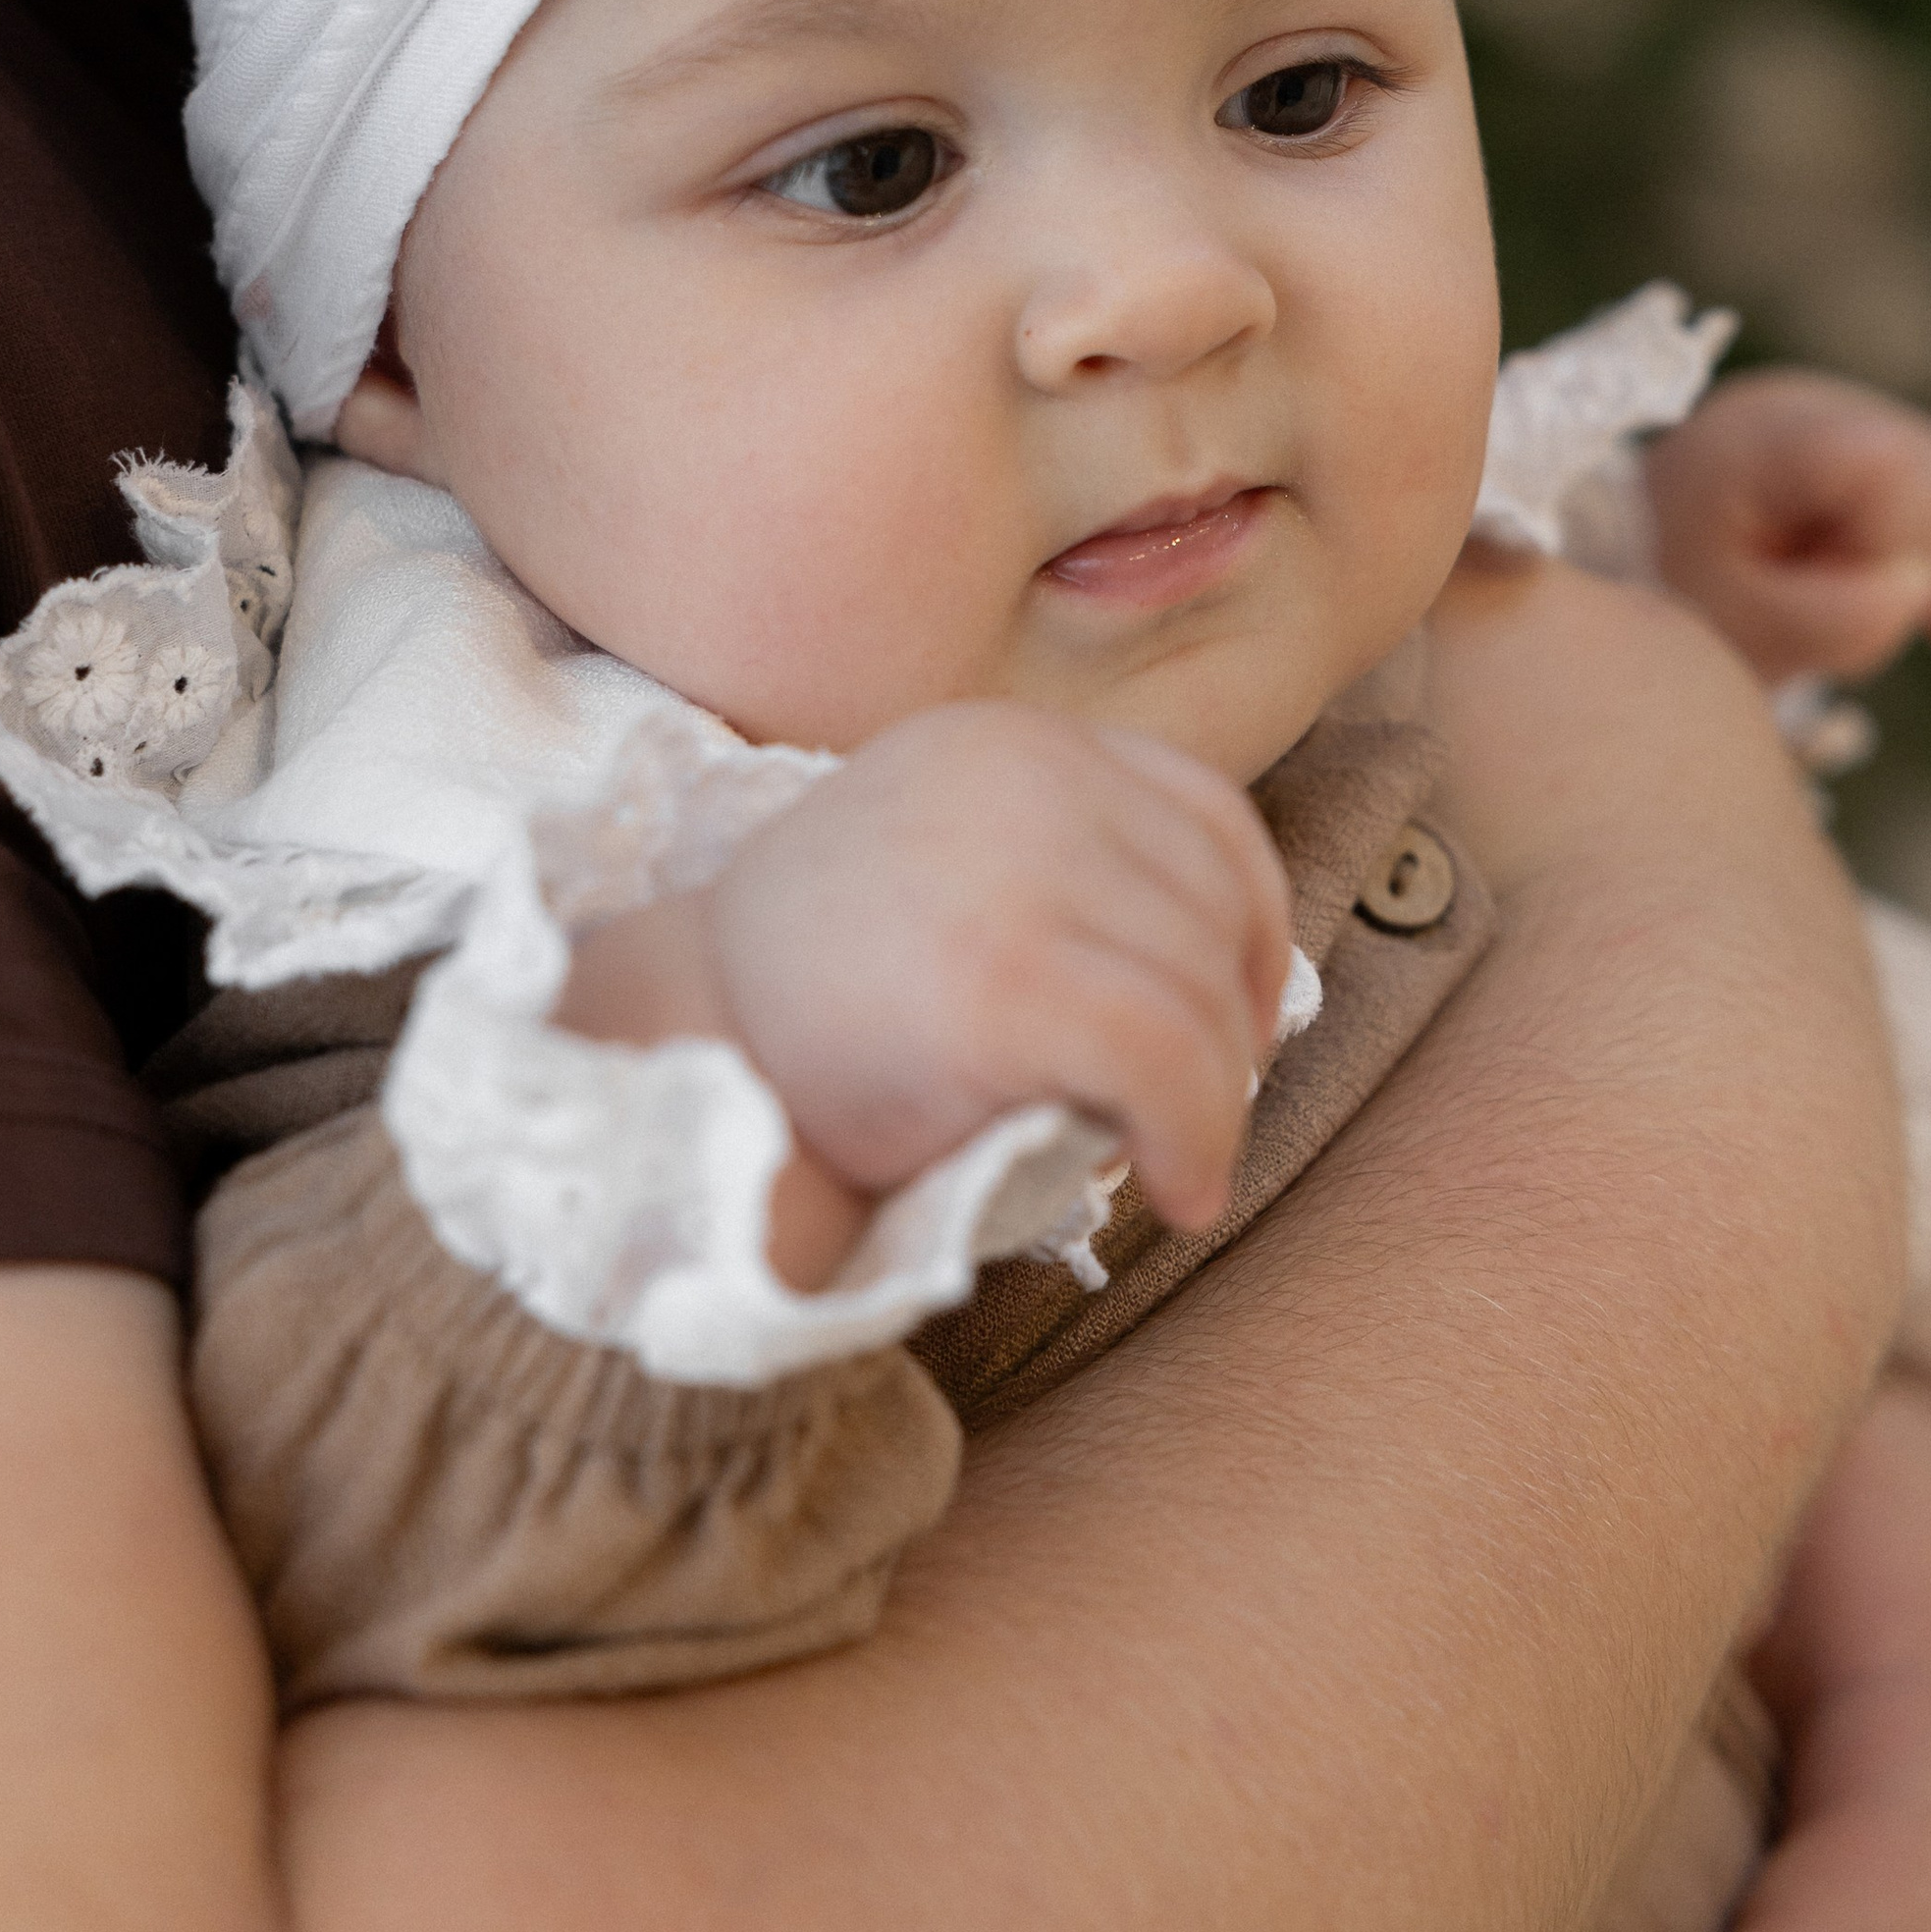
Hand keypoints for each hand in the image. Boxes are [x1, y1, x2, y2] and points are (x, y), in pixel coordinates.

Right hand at [560, 700, 1293, 1242]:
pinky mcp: (1002, 979)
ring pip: (1204, 991)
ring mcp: (1009, 871)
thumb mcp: (952, 876)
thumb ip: (1068, 873)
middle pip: (1213, 905)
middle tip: (1198, 1115)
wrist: (677, 1059)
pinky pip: (1170, 1060)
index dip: (1253, 927)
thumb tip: (1247, 977)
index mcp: (1001, 741)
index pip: (1204, 810)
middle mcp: (1015, 775)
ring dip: (1217, 1100)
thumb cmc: (821, 1004)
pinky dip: (1200, 1137)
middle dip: (1233, 1026)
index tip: (1239, 1020)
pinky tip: (1174, 1190)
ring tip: (1176, 1162)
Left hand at [1644, 371, 1930, 685]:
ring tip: (1908, 635)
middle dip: (1920, 564)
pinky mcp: (1871, 453)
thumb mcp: (1731, 628)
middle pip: (1928, 467)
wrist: (1635, 573)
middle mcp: (1809, 407)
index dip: (1902, 541)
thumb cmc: (1674, 596)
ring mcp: (1844, 422)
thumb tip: (1915, 586)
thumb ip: (1821, 617)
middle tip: (1855, 630)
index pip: (1883, 462)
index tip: (1867, 605)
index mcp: (1760, 437)